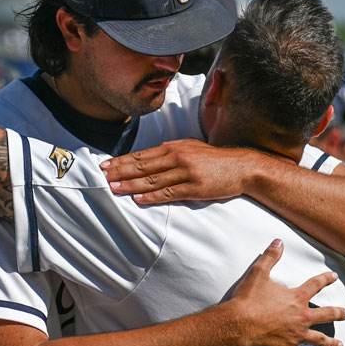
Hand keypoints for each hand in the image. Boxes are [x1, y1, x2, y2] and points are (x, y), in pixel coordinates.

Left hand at [101, 138, 270, 203]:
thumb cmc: (214, 160)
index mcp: (174, 147)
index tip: (106, 166)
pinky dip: (152, 196)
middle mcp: (177, 157)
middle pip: (143, 165)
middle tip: (103, 177)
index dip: (122, 160)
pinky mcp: (194, 187)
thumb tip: (149, 158)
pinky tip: (139, 198)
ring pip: (152, 179)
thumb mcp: (191, 148)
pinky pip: (169, 192)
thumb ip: (170, 152)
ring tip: (114, 188)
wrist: (240, 166)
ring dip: (131, 184)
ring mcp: (186, 172)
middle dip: (121, 171)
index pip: (142, 155)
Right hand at [226, 239, 344, 345]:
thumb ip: (270, 257)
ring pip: (320, 339)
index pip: (315, 285)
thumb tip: (279, 241)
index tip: (334, 277)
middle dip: (337, 314)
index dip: (325, 280)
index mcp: (296, 298)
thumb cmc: (248, 299)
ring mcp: (296, 335)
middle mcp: (302, 317)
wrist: (239, 324)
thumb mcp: (258, 273)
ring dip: (331, 343)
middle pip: (325, 314)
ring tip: (339, 345)